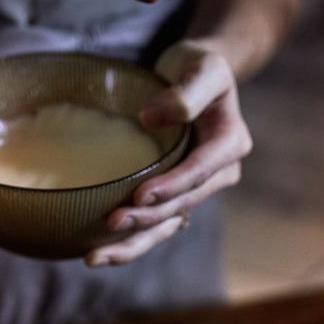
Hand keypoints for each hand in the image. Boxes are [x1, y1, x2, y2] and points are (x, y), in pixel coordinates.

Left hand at [84, 40, 251, 265]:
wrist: (195, 77)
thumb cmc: (199, 66)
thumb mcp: (202, 67)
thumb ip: (185, 92)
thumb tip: (152, 118)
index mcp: (229, 145)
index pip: (199, 172)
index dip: (172, 187)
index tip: (140, 196)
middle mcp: (217, 175)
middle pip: (181, 206)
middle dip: (147, 220)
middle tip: (110, 223)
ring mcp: (195, 190)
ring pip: (166, 226)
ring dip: (132, 244)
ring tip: (94, 257)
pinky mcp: (175, 197)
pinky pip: (154, 224)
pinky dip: (129, 240)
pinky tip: (98, 251)